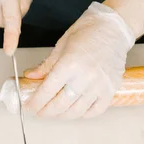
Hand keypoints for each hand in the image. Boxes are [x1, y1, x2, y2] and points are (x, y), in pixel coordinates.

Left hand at [23, 2, 134, 118]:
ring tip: (54, 113)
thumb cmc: (88, 31)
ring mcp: (100, 85)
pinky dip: (82, 114)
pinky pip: (95, 110)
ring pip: (76, 111)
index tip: (28, 107)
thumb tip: (30, 76)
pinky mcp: (111, 89)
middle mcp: (85, 77)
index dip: (35, 102)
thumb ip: (46, 65)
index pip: (47, 91)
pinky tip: (74, 111)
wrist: (114, 27)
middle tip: (38, 112)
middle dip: (45, 112)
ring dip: (61, 115)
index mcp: (70, 64)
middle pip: (60, 105)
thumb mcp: (61, 45)